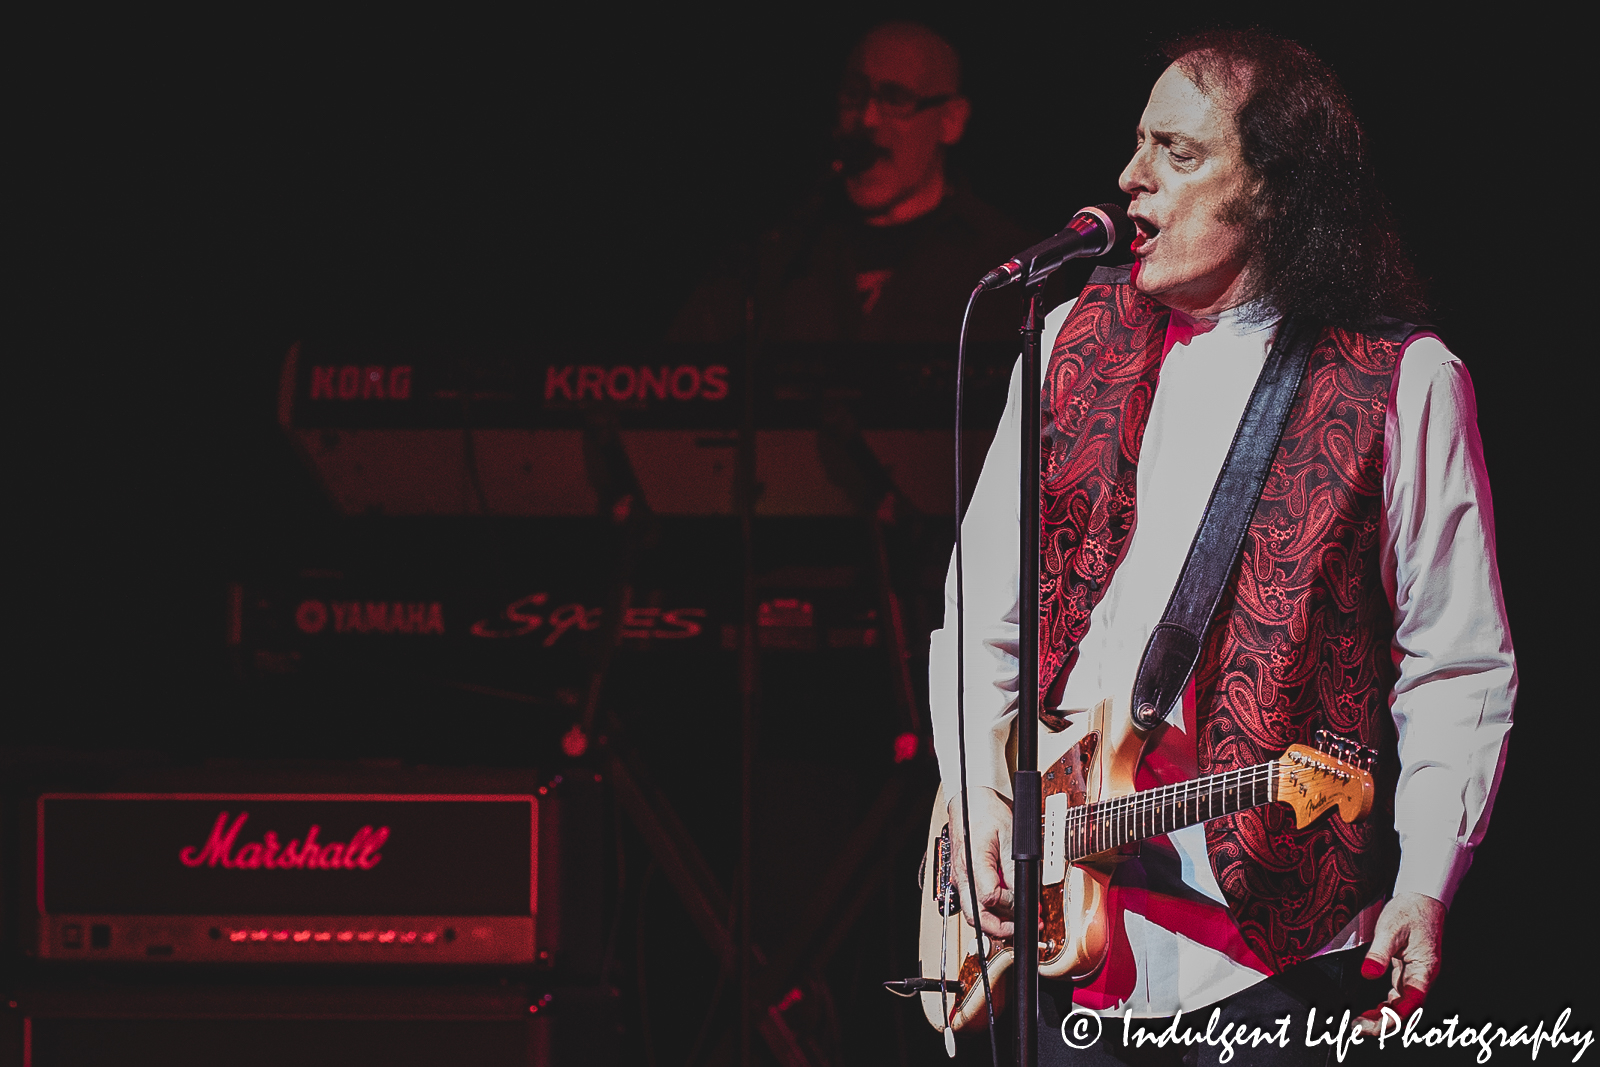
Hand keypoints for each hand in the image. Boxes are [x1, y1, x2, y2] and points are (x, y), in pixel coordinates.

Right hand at [945, 787, 1014, 940]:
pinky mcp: (965, 880)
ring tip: (1018, 919)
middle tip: (1022, 927)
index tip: (1025, 900)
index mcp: (972, 864)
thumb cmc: (986, 814)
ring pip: (975, 914)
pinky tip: (1007, 907)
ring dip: (996, 922)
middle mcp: (963, 877)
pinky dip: (991, 911)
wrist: (970, 802)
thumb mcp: (1009, 838)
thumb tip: (1023, 894)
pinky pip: (976, 903)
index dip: (1010, 904)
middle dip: (1001, 928)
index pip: (990, 899)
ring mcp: (962, 880)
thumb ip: (1015, 869)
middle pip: (976, 917)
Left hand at [1353, 892, 1446, 1035]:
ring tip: (1358, 1024)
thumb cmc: (1409, 912)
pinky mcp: (1406, 973)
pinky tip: (1367, 1009)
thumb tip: (1368, 974)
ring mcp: (1414, 977)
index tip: (1373, 1024)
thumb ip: (1379, 953)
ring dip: (1381, 1017)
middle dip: (1383, 1023)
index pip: (1411, 1002)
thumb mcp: (1391, 929)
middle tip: (1358, 1028)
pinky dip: (1382, 1006)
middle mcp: (1421, 978)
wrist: (1421, 899)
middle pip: (1405, 1010)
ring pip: (1400, 1005)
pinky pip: (1395, 996)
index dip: (1393, 1016)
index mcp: (1424, 970)